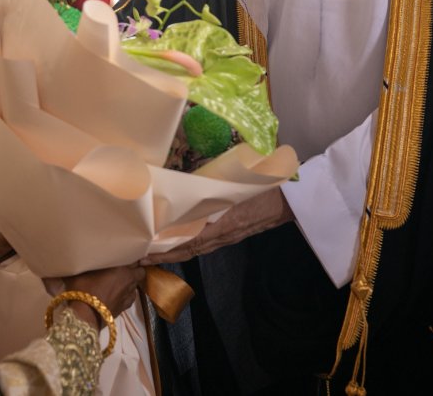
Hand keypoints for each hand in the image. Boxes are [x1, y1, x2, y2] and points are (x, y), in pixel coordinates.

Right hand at [49, 264, 145, 327]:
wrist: (83, 316)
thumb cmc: (82, 289)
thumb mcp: (81, 271)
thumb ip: (88, 263)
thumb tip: (83, 258)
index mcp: (122, 268)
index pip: (134, 258)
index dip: (130, 255)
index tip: (123, 254)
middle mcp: (129, 280)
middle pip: (140, 271)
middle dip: (134, 269)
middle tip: (123, 268)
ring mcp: (128, 295)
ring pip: (136, 284)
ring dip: (131, 282)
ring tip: (120, 281)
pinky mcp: (125, 307)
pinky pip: (131, 297)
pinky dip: (127, 294)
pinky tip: (118, 294)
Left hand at [142, 188, 292, 264]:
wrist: (294, 200)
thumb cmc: (269, 186)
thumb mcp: (245, 182)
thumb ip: (222, 181)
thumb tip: (196, 175)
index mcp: (225, 222)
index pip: (191, 241)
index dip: (168, 249)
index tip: (146, 252)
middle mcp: (223, 233)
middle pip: (188, 249)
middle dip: (164, 255)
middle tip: (138, 258)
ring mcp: (227, 235)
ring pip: (194, 248)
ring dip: (173, 252)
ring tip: (149, 253)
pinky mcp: (230, 232)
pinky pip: (204, 242)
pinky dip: (186, 245)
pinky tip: (174, 242)